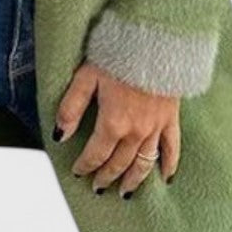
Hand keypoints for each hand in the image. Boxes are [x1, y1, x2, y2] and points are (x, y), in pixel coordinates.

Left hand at [54, 62, 179, 196]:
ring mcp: (156, 126)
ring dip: (133, 180)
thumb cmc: (118, 53)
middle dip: (106, 176)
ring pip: (143, 163)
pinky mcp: (171, 117)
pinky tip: (165, 179)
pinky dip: (168, 166)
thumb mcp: (86, 77)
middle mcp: (135, 131)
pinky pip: (172, 149)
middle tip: (98, 186)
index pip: (96, 154)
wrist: (154, 39)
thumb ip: (71, 107)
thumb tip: (59, 134)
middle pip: (118, 163)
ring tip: (126, 192)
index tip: (78, 171)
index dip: (85, 165)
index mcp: (112, 122)